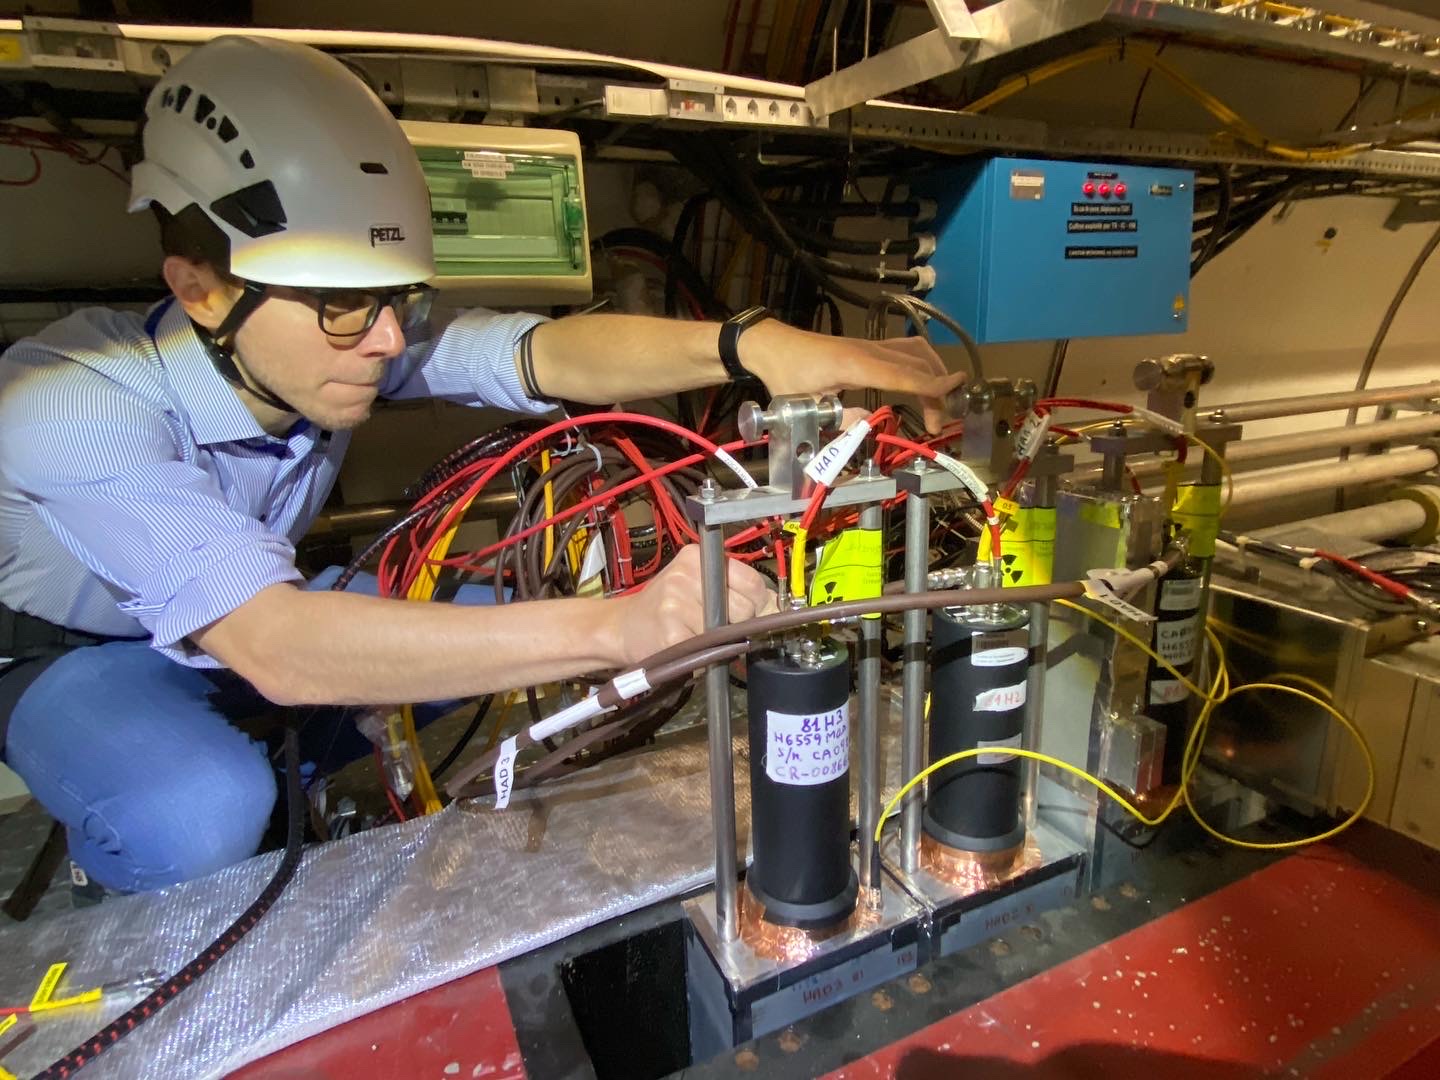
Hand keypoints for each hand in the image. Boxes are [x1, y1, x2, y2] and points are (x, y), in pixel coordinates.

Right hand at [610, 544, 775, 665]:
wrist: (621, 628)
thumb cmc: (664, 608)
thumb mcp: (695, 584)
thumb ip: (732, 588)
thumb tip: (775, 607)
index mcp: (696, 557)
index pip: (752, 581)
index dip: (760, 603)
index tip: (756, 614)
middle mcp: (685, 574)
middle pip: (744, 608)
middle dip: (739, 624)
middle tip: (716, 627)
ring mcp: (676, 603)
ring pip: (727, 633)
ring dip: (719, 644)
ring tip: (696, 636)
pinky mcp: (671, 633)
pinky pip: (706, 653)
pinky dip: (702, 659)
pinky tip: (686, 649)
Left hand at [739, 320, 965, 432]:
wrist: (772, 347)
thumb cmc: (785, 376)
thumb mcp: (806, 407)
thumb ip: (838, 419)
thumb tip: (868, 425)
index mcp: (855, 365)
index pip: (903, 374)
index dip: (932, 384)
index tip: (956, 389)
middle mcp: (869, 351)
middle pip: (917, 364)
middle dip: (936, 391)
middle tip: (938, 424)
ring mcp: (870, 346)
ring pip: (915, 351)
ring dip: (933, 373)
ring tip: (939, 402)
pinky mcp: (868, 347)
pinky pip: (905, 350)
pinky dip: (923, 363)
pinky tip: (925, 379)